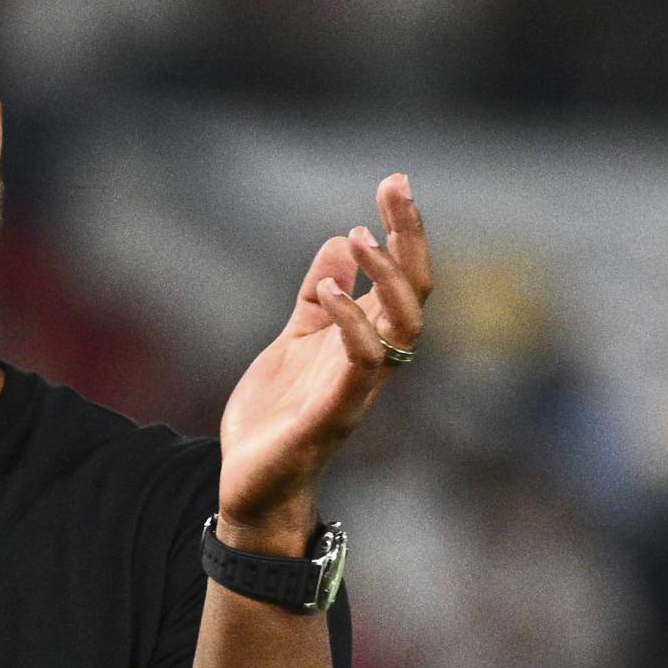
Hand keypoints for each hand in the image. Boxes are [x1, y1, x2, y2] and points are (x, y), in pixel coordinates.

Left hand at [216, 174, 431, 551]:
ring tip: (360, 237)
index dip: (404, 232)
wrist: (252, 485)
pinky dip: (351, 325)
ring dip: (386, 280)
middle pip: (416, 295)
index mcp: (365, 341)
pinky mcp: (331, 415)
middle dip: (410, 239)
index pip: (402, 280)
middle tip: (394, 190)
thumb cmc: (278, 417)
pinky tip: (328, 293)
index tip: (395, 182)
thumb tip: (338, 243)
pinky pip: (360, 367)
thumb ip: (316, 298)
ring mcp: (356, 389)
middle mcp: (372, 362)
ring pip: (403, 330)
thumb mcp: (293, 341)